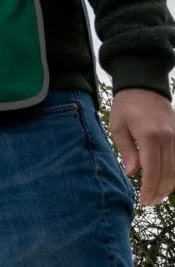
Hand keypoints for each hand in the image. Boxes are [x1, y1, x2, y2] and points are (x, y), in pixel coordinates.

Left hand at [109, 88, 174, 205]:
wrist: (144, 86)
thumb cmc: (126, 106)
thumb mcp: (117, 126)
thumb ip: (126, 150)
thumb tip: (133, 172)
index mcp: (150, 136)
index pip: (153, 170)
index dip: (149, 188)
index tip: (143, 200)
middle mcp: (168, 138)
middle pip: (169, 174)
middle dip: (159, 191)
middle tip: (148, 202)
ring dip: (169, 186)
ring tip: (156, 195)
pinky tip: (166, 182)